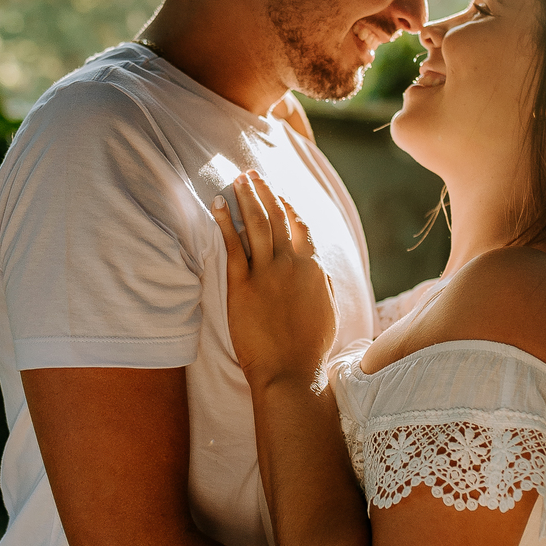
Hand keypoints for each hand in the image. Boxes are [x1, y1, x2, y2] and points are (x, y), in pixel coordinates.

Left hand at [214, 170, 337, 392]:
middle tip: (252, 173)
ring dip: (247, 197)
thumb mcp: (327, 312)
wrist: (290, 372)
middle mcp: (292, 264)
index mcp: (314, 269)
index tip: (278, 194)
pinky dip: (225, 222)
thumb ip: (323, 285)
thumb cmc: (309, 349)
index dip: (288, 206)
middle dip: (264, 191)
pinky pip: (232, 246)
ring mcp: (267, 273)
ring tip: (238, 179)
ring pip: (256, 224)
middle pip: (277, 217)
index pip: (301, 227)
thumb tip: (319, 269)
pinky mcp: (243, 286)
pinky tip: (218, 204)